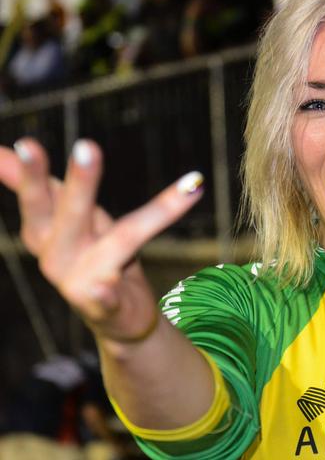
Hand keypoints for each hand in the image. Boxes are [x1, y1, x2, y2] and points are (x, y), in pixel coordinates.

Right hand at [0, 138, 203, 342]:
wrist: (118, 319)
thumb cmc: (93, 257)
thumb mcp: (69, 218)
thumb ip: (42, 187)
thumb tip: (6, 147)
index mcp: (46, 232)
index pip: (40, 196)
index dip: (31, 172)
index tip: (26, 143)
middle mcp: (59, 255)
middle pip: (72, 214)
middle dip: (80, 182)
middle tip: (88, 147)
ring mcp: (80, 282)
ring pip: (117, 241)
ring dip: (142, 220)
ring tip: (169, 195)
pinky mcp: (105, 307)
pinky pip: (105, 299)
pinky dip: (104, 294)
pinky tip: (103, 287)